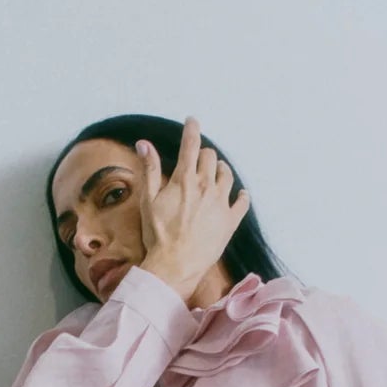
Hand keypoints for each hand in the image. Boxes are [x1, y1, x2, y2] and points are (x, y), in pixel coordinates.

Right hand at [136, 116, 250, 296]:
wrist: (175, 266)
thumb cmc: (158, 235)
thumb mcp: (148, 200)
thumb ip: (149, 169)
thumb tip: (143, 144)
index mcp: (185, 179)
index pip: (191, 145)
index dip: (191, 129)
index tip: (192, 121)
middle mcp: (206, 186)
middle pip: (210, 157)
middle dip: (204, 154)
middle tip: (199, 158)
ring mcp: (221, 203)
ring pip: (227, 175)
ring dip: (221, 169)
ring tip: (217, 171)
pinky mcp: (230, 221)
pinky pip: (242, 202)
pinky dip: (242, 195)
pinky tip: (241, 194)